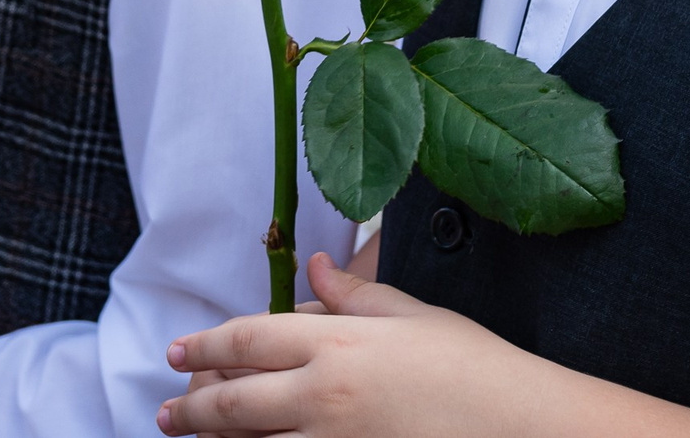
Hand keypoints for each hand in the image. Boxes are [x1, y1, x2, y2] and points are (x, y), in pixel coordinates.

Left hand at [159, 254, 557, 437]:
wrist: (523, 426)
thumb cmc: (476, 366)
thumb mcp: (415, 317)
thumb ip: (355, 297)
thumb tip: (315, 270)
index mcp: (339, 340)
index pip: (249, 338)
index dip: (204, 342)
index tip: (175, 349)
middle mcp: (325, 392)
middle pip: (232, 398)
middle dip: (191, 406)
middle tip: (166, 411)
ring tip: (187, 437)